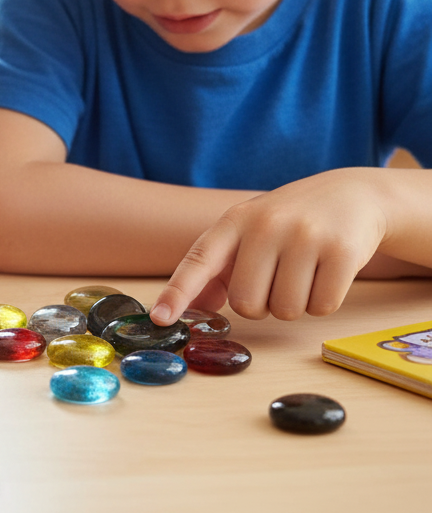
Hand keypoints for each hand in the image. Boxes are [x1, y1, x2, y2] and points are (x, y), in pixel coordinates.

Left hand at [150, 168, 389, 324]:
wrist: (352, 194)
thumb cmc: (288, 222)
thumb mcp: (248, 233)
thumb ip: (217, 270)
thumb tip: (197, 307)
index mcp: (234, 221)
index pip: (198, 260)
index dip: (177, 292)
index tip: (160, 318)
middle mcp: (265, 225)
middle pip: (247, 304)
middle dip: (261, 306)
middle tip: (276, 280)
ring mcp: (305, 236)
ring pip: (285, 311)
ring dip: (294, 305)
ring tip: (303, 272)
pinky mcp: (342, 251)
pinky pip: (321, 308)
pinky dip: (322, 303)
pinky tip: (326, 274)